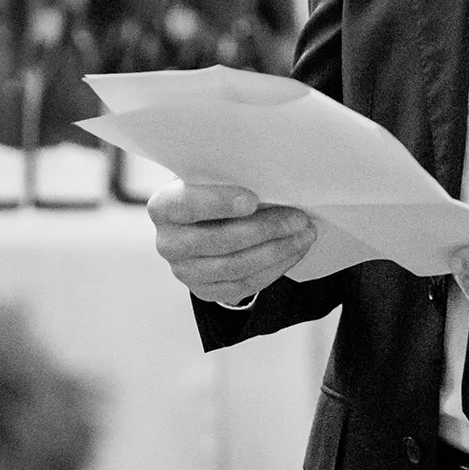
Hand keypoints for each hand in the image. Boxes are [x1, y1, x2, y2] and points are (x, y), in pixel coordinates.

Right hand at [147, 180, 315, 305]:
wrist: (204, 224)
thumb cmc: (215, 191)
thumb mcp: (214, 178)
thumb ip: (231, 177)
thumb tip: (274, 179)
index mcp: (164, 207)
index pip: (186, 205)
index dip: (218, 203)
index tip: (253, 199)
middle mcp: (168, 243)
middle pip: (219, 240)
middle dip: (265, 229)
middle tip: (299, 219)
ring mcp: (184, 272)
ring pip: (235, 267)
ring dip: (277, 251)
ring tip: (304, 235)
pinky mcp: (204, 291)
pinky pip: (243, 285)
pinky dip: (273, 269)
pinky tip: (293, 252)